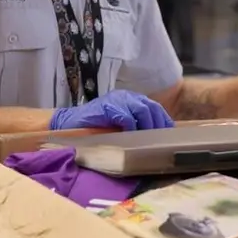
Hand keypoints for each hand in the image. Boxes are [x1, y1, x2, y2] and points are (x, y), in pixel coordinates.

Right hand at [50, 90, 174, 130]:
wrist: (68, 123)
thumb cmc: (94, 128)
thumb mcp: (119, 125)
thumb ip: (134, 126)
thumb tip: (154, 139)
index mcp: (131, 99)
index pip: (154, 107)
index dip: (163, 120)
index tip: (169, 134)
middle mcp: (126, 97)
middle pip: (151, 107)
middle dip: (158, 124)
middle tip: (160, 140)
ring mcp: (116, 100)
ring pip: (141, 109)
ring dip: (147, 126)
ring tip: (149, 139)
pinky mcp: (107, 106)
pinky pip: (125, 115)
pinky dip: (131, 125)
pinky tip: (132, 135)